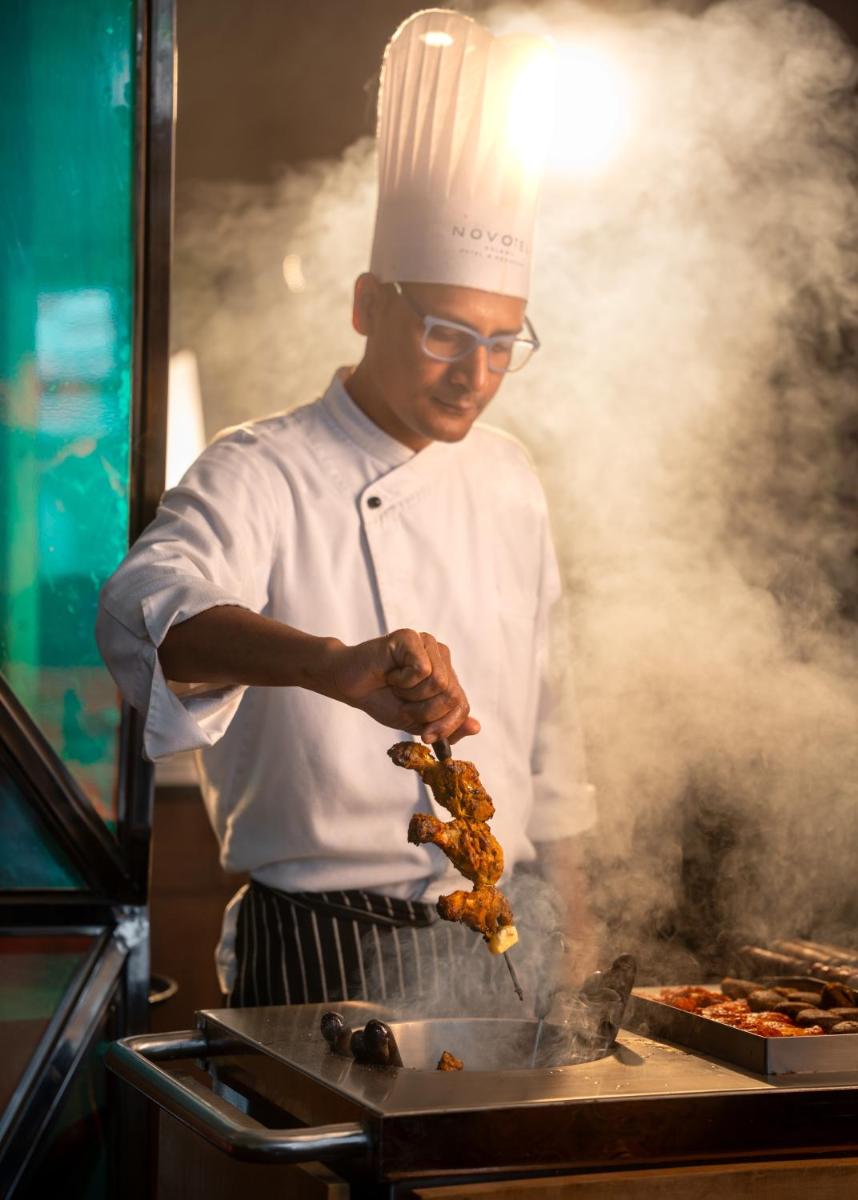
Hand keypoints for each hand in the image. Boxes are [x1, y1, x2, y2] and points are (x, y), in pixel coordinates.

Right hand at [322, 629, 479, 743]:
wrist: (349, 686)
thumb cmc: (382, 699)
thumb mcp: (417, 721)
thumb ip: (446, 725)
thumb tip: (476, 728)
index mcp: (446, 674)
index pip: (461, 705)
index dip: (446, 725)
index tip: (426, 737)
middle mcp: (441, 655)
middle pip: (451, 695)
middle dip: (424, 711)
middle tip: (403, 703)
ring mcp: (427, 643)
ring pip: (439, 682)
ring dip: (411, 695)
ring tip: (395, 685)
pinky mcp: (411, 637)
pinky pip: (422, 669)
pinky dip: (402, 680)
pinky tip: (391, 673)